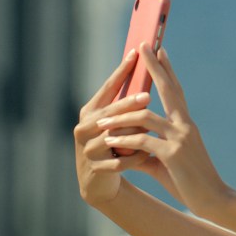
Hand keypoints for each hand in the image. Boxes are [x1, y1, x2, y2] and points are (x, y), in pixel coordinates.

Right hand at [72, 49, 153, 206]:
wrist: (99, 182)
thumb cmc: (113, 146)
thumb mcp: (115, 124)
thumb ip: (125, 105)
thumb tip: (148, 73)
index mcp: (90, 111)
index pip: (108, 87)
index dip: (121, 71)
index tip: (136, 53)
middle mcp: (84, 127)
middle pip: (110, 112)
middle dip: (129, 104)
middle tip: (147, 95)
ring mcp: (87, 149)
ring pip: (115, 137)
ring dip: (134, 135)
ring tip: (151, 131)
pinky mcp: (96, 168)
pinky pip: (120, 161)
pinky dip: (135, 158)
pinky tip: (147, 156)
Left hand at [96, 43, 230, 217]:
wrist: (215, 200)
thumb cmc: (192, 183)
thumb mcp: (168, 164)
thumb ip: (148, 153)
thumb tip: (128, 152)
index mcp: (186, 125)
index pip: (176, 92)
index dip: (168, 71)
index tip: (160, 51)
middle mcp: (185, 126)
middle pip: (169, 90)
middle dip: (155, 67)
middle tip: (144, 46)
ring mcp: (180, 138)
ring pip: (144, 117)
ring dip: (121, 117)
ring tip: (102, 118)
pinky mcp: (173, 155)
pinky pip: (142, 142)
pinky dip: (124, 142)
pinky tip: (110, 142)